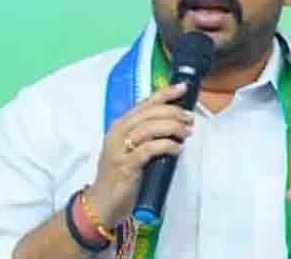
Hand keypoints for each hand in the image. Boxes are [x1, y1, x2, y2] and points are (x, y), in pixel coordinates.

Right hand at [84, 83, 193, 227]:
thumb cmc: (119, 174)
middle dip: (173, 112)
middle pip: (149, 113)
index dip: (165, 93)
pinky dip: (166, 146)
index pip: (144, 103)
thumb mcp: (130, 148)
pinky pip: (149, 150)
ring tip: (186, 133)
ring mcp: (120, 149)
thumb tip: (173, 123)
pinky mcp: (126, 166)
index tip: (182, 88)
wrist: (102, 201)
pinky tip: (177, 149)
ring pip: (149, 128)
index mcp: (120, 125)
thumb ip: (146, 135)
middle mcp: (118, 133)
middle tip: (189, 119)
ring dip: (172, 128)